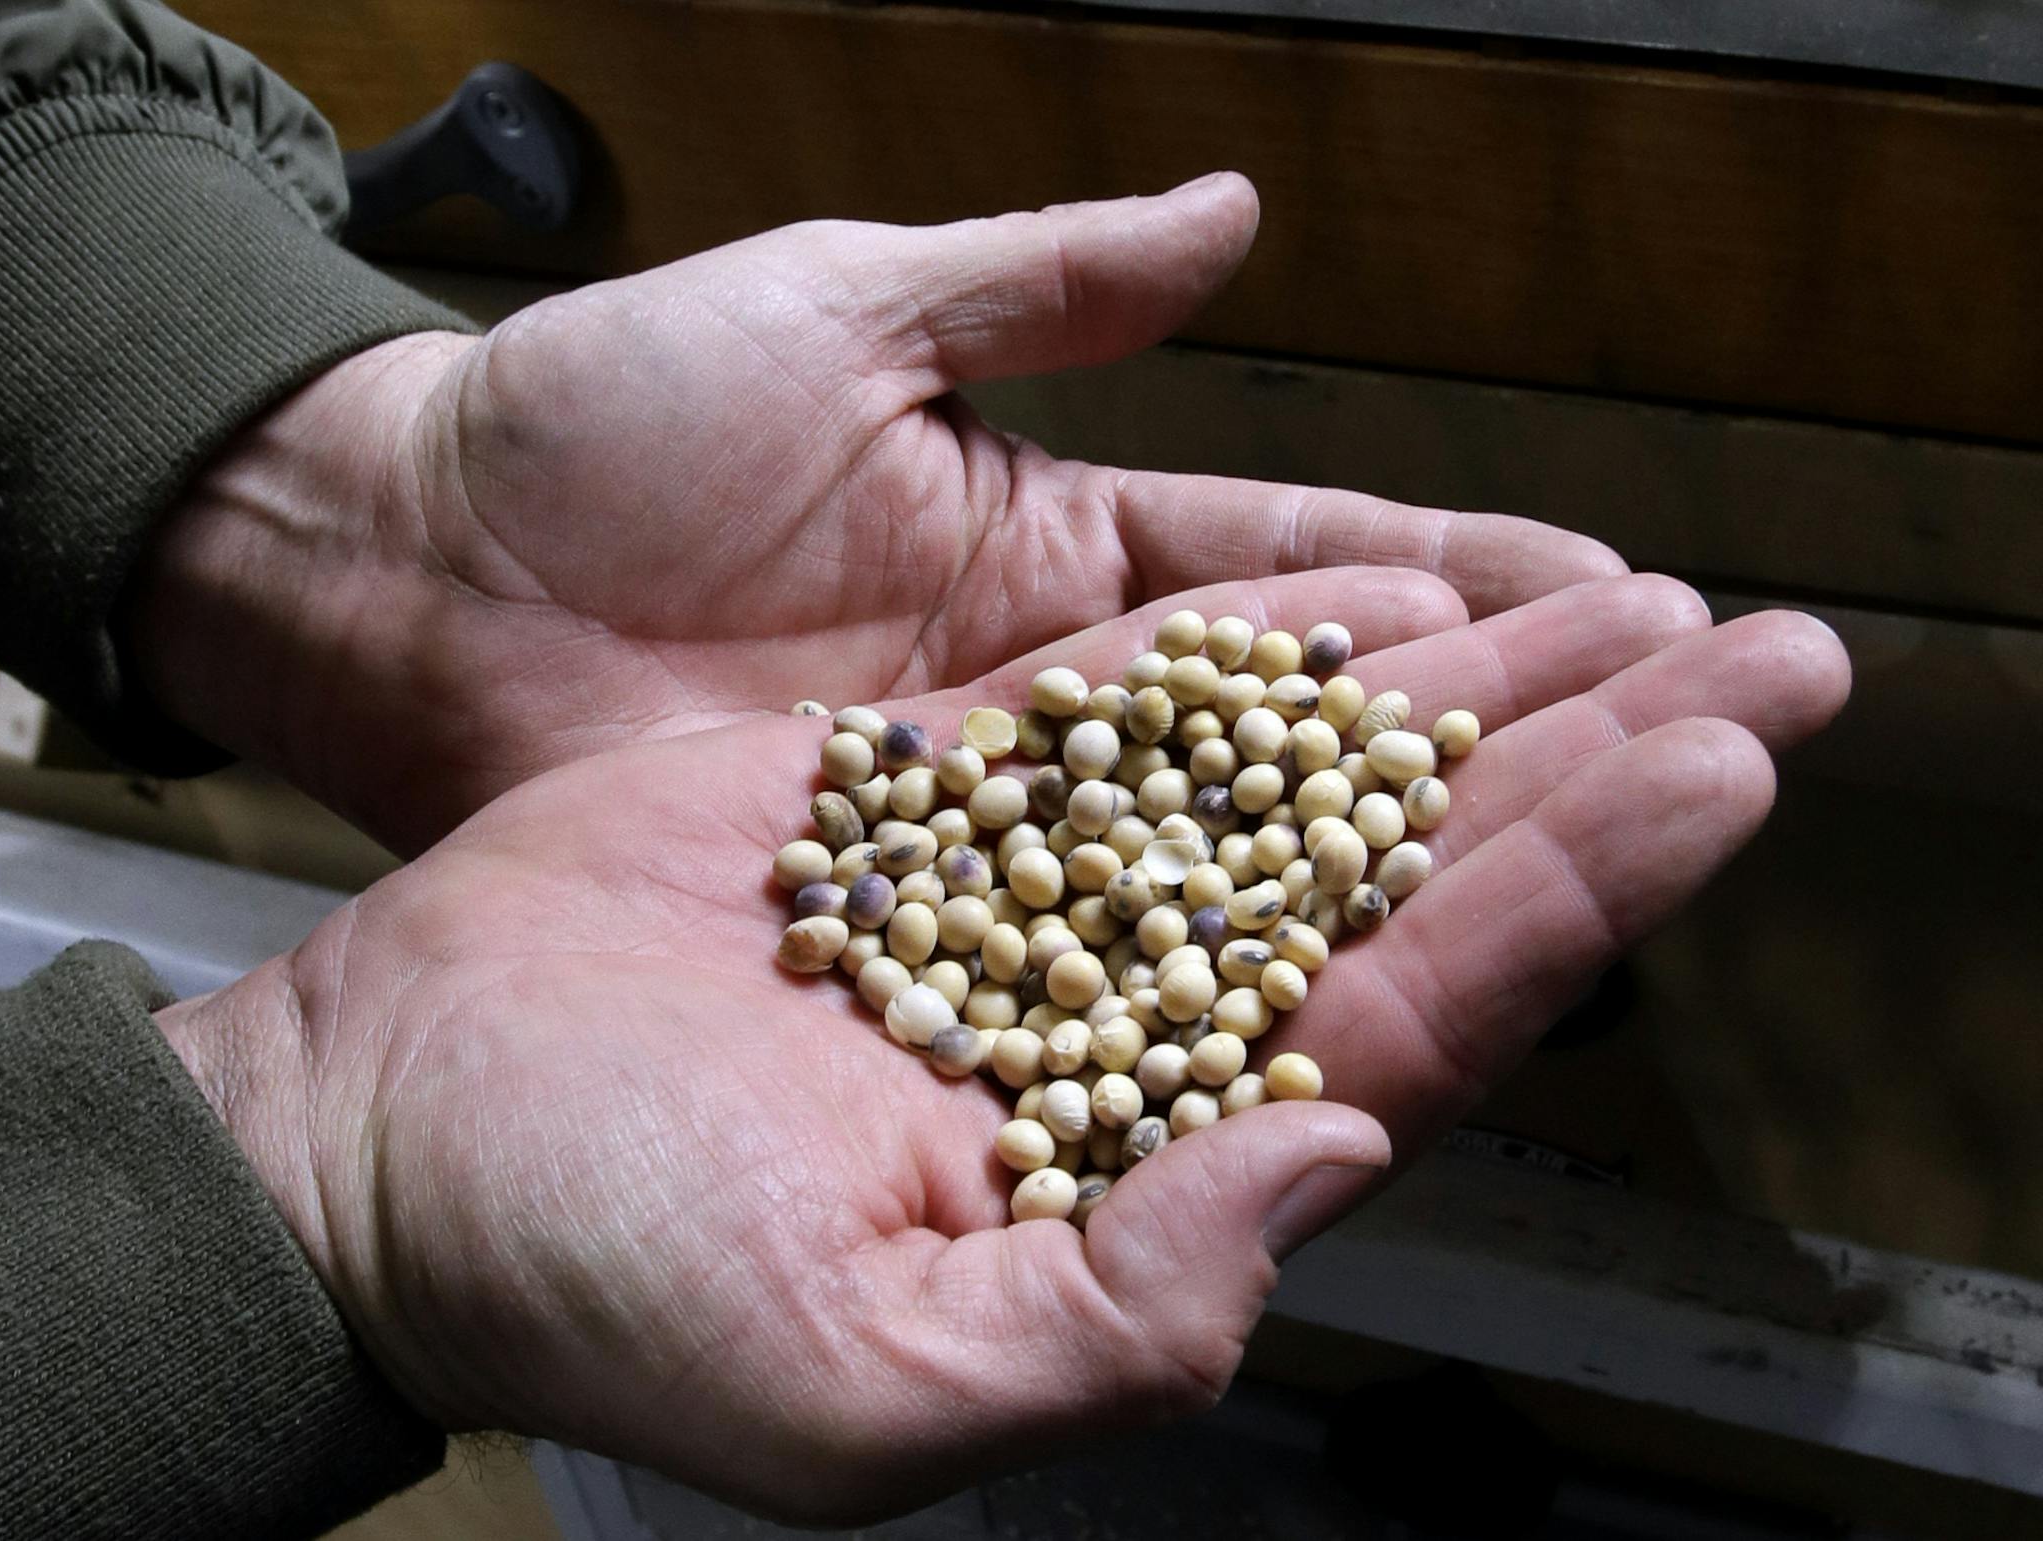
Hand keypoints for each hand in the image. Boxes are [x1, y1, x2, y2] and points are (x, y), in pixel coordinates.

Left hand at [134, 174, 1623, 853]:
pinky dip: (1221, 959)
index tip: (1631, 607)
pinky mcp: (905, 927)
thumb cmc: (593, 422)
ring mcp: (984, 831)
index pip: (1305, 577)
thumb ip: (1041, 281)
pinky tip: (1370, 972)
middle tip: (1706, 732)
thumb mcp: (828, 308)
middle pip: (1311, 735)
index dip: (1468, 594)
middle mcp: (1047, 701)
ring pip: (1230, 859)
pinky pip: (1089, 951)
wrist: (403, 584)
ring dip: (1411, 860)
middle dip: (1511, 731)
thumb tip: (1241, 215)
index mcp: (1050, 535)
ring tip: (1609, 851)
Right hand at [154, 569, 1847, 1522]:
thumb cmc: (585, 1275)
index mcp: (1125, 1177)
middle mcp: (1109, 1035)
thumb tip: (1332, 1161)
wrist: (388, 1126)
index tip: (1716, 772)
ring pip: (1291, 779)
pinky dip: (1249, 646)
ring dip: (1458, 686)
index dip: (1571, 899)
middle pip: (1398, 882)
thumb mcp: (854, 1380)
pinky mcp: (927, 800)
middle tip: (1763, 653)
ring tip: (1617, 592)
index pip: (1404, 1026)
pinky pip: (1122, 706)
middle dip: (1582, 767)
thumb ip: (1116, 1310)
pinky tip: (1377, 589)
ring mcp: (1027, 904)